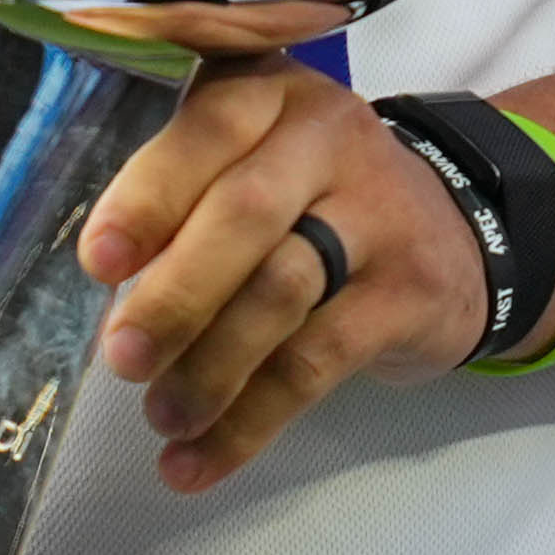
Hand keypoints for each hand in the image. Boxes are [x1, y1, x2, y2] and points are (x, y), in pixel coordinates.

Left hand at [73, 63, 488, 489]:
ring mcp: (379, 212)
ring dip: (209, 367)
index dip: (148, 197)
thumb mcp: (256, 164)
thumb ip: (187, 202)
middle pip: (244, 214)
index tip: (96, 263)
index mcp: (270, 94)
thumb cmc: (314, 199)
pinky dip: (250, 419)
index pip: (207, 131)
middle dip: (175, 293)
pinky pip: (317, 363)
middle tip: (123, 358)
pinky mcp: (409, 292)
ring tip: (163, 417)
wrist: (458, 236)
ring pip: (281, 292)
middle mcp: (328, 137)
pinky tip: (199, 460)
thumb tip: (108, 292)